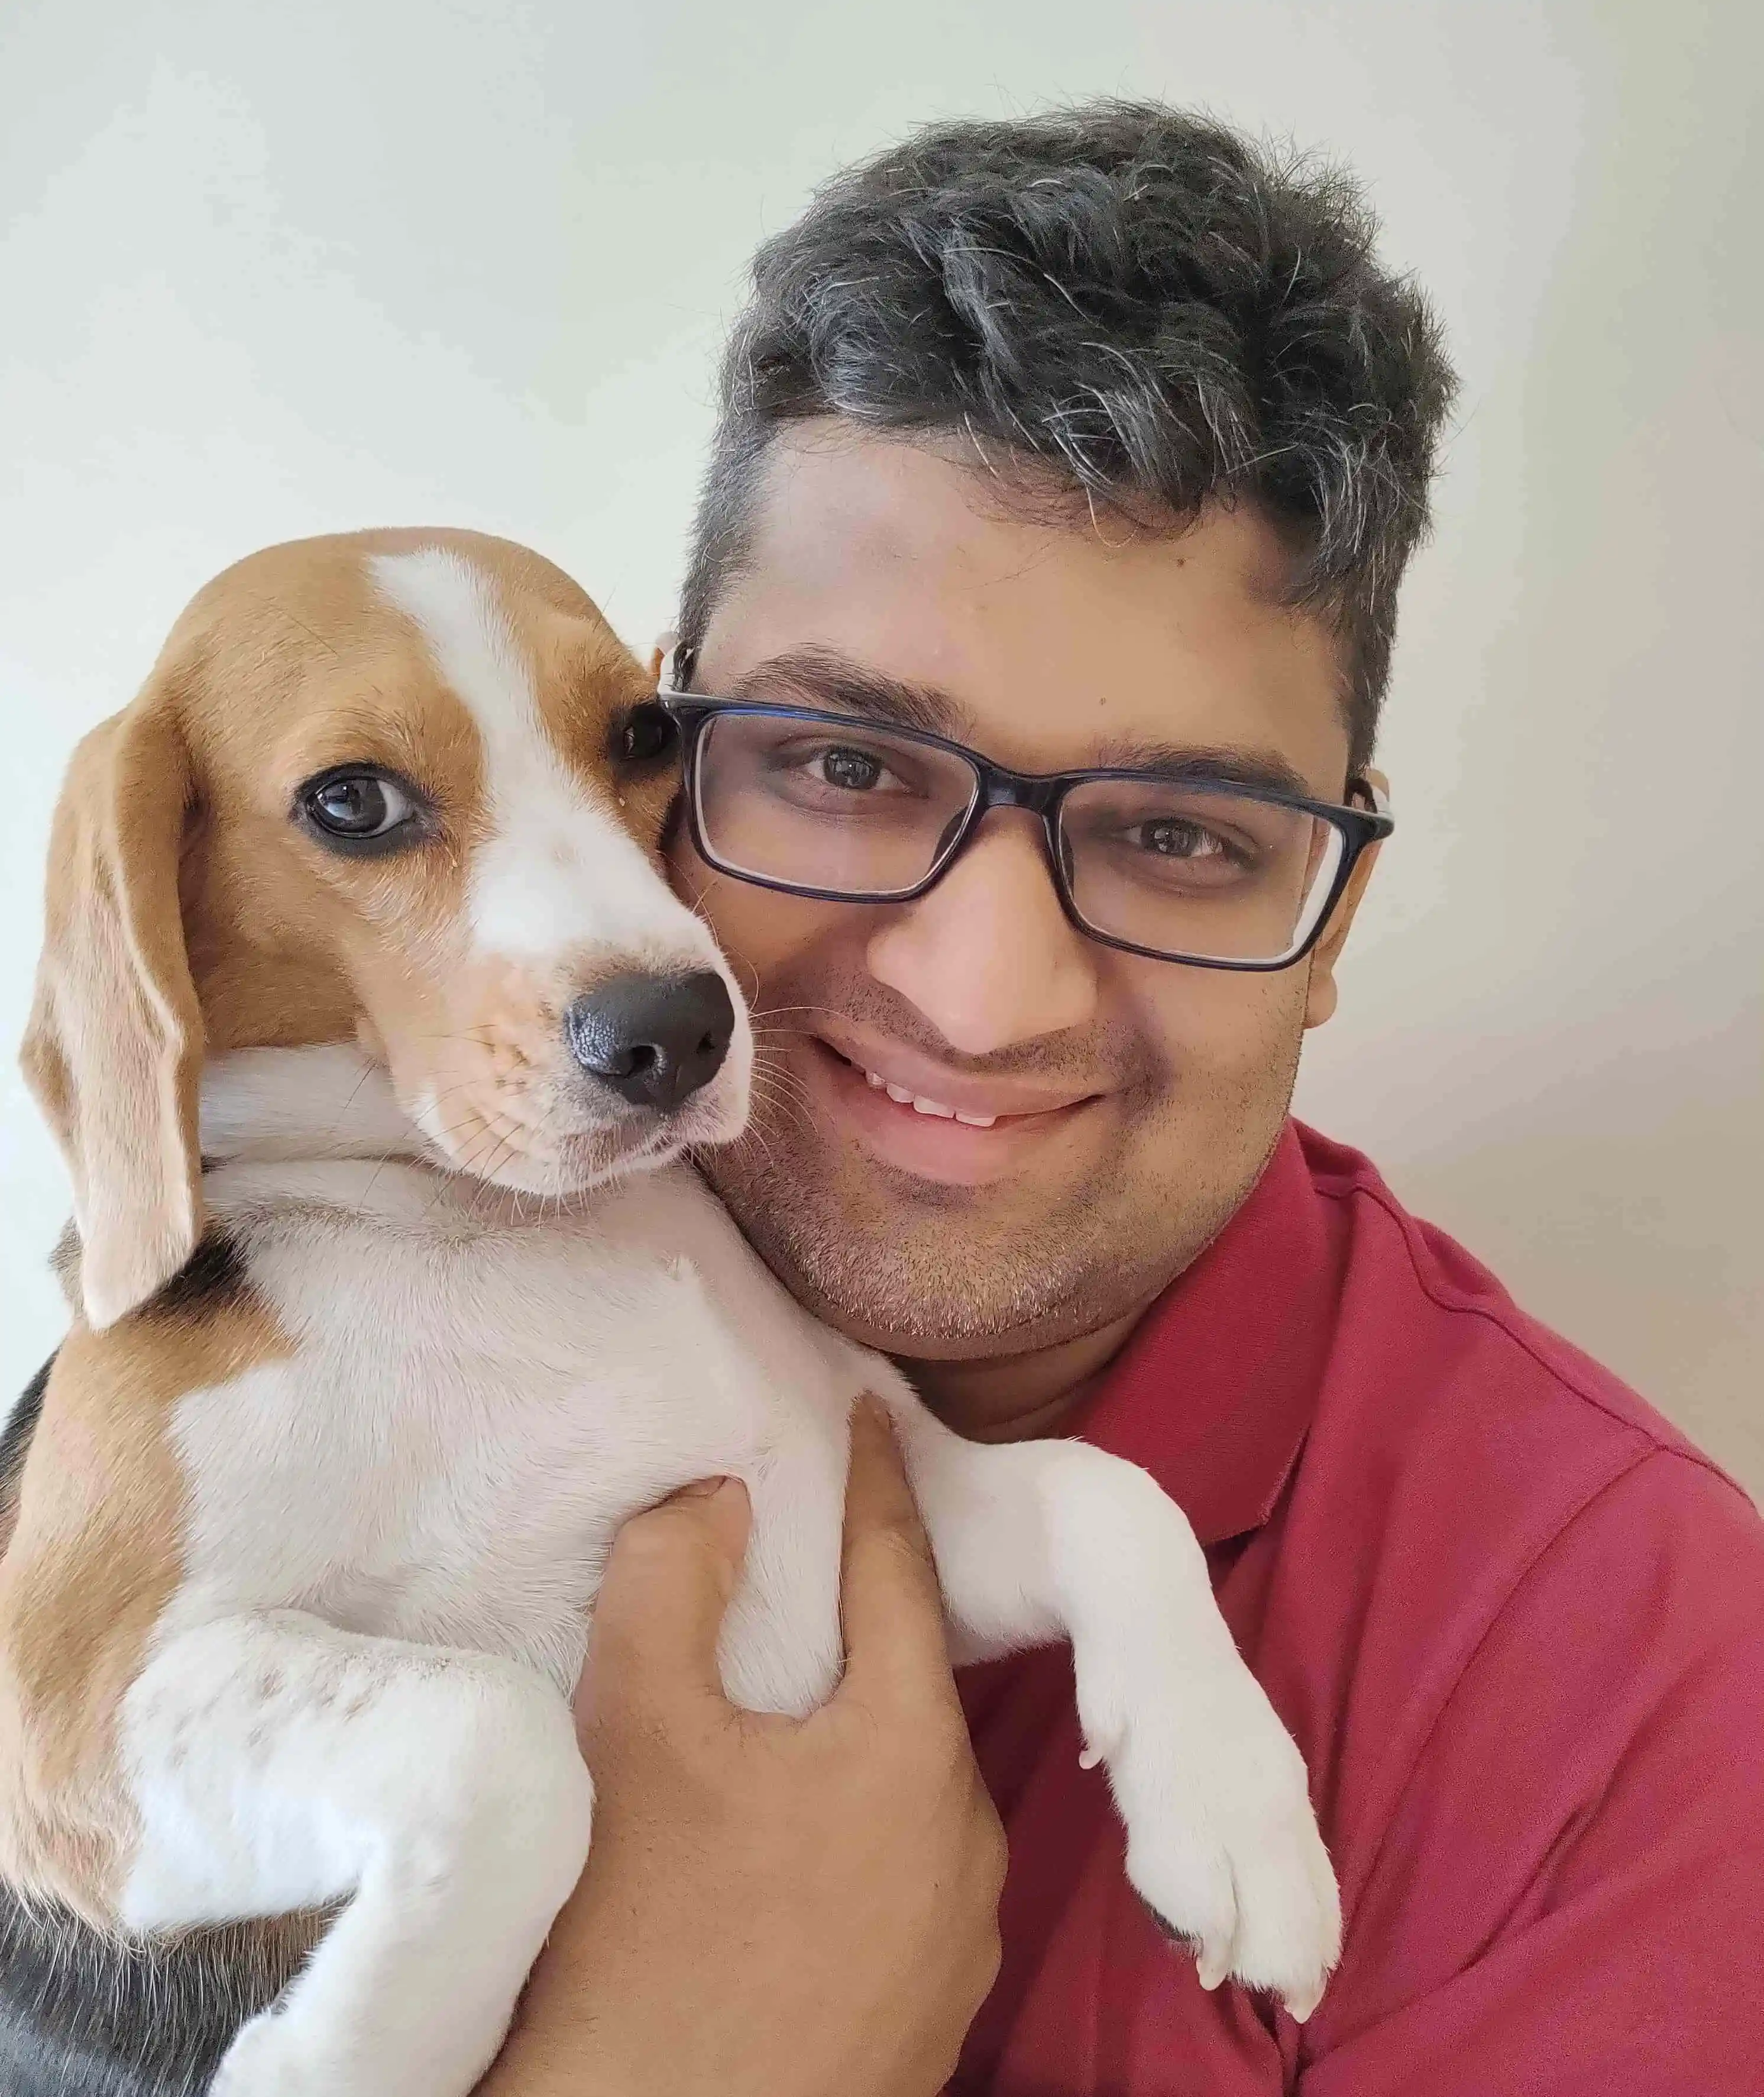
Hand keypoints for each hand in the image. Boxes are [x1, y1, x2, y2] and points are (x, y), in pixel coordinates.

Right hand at [477, 1401, 1006, 2096]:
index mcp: (913, 1753)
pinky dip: (851, 1833)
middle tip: (794, 1579)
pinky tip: (783, 1852)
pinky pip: (898, 1877)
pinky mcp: (930, 2015)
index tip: (869, 1412)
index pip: (900, 1572)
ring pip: (905, 1789)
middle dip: (854, 1626)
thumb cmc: (643, 1948)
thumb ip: (672, 1585)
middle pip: (907, 1688)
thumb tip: (719, 1497)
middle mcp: (965, 1841)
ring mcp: (958, 1942)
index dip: (877, 1481)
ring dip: (848, 1741)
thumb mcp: (636, 1735)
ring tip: (774, 1724)